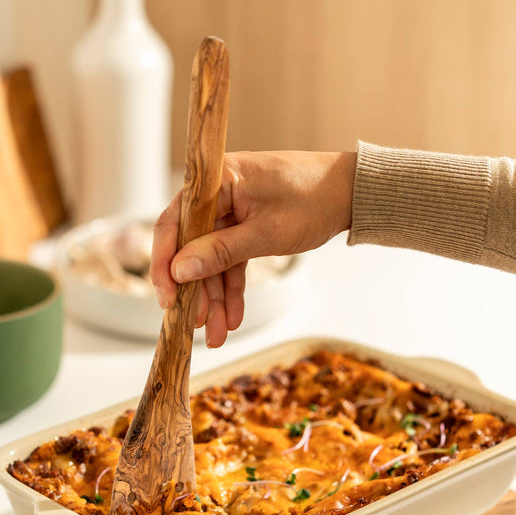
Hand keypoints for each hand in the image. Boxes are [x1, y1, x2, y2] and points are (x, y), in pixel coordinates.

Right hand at [151, 150, 355, 346]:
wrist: (351, 193)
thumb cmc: (313, 201)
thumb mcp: (266, 234)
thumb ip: (220, 252)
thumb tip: (179, 271)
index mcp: (216, 182)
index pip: (173, 223)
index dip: (164, 263)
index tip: (168, 298)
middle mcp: (216, 194)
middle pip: (190, 247)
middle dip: (195, 291)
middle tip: (195, 325)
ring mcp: (230, 210)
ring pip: (211, 259)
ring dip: (214, 296)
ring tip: (218, 332)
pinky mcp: (244, 225)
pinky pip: (230, 260)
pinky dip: (232, 287)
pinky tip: (233, 316)